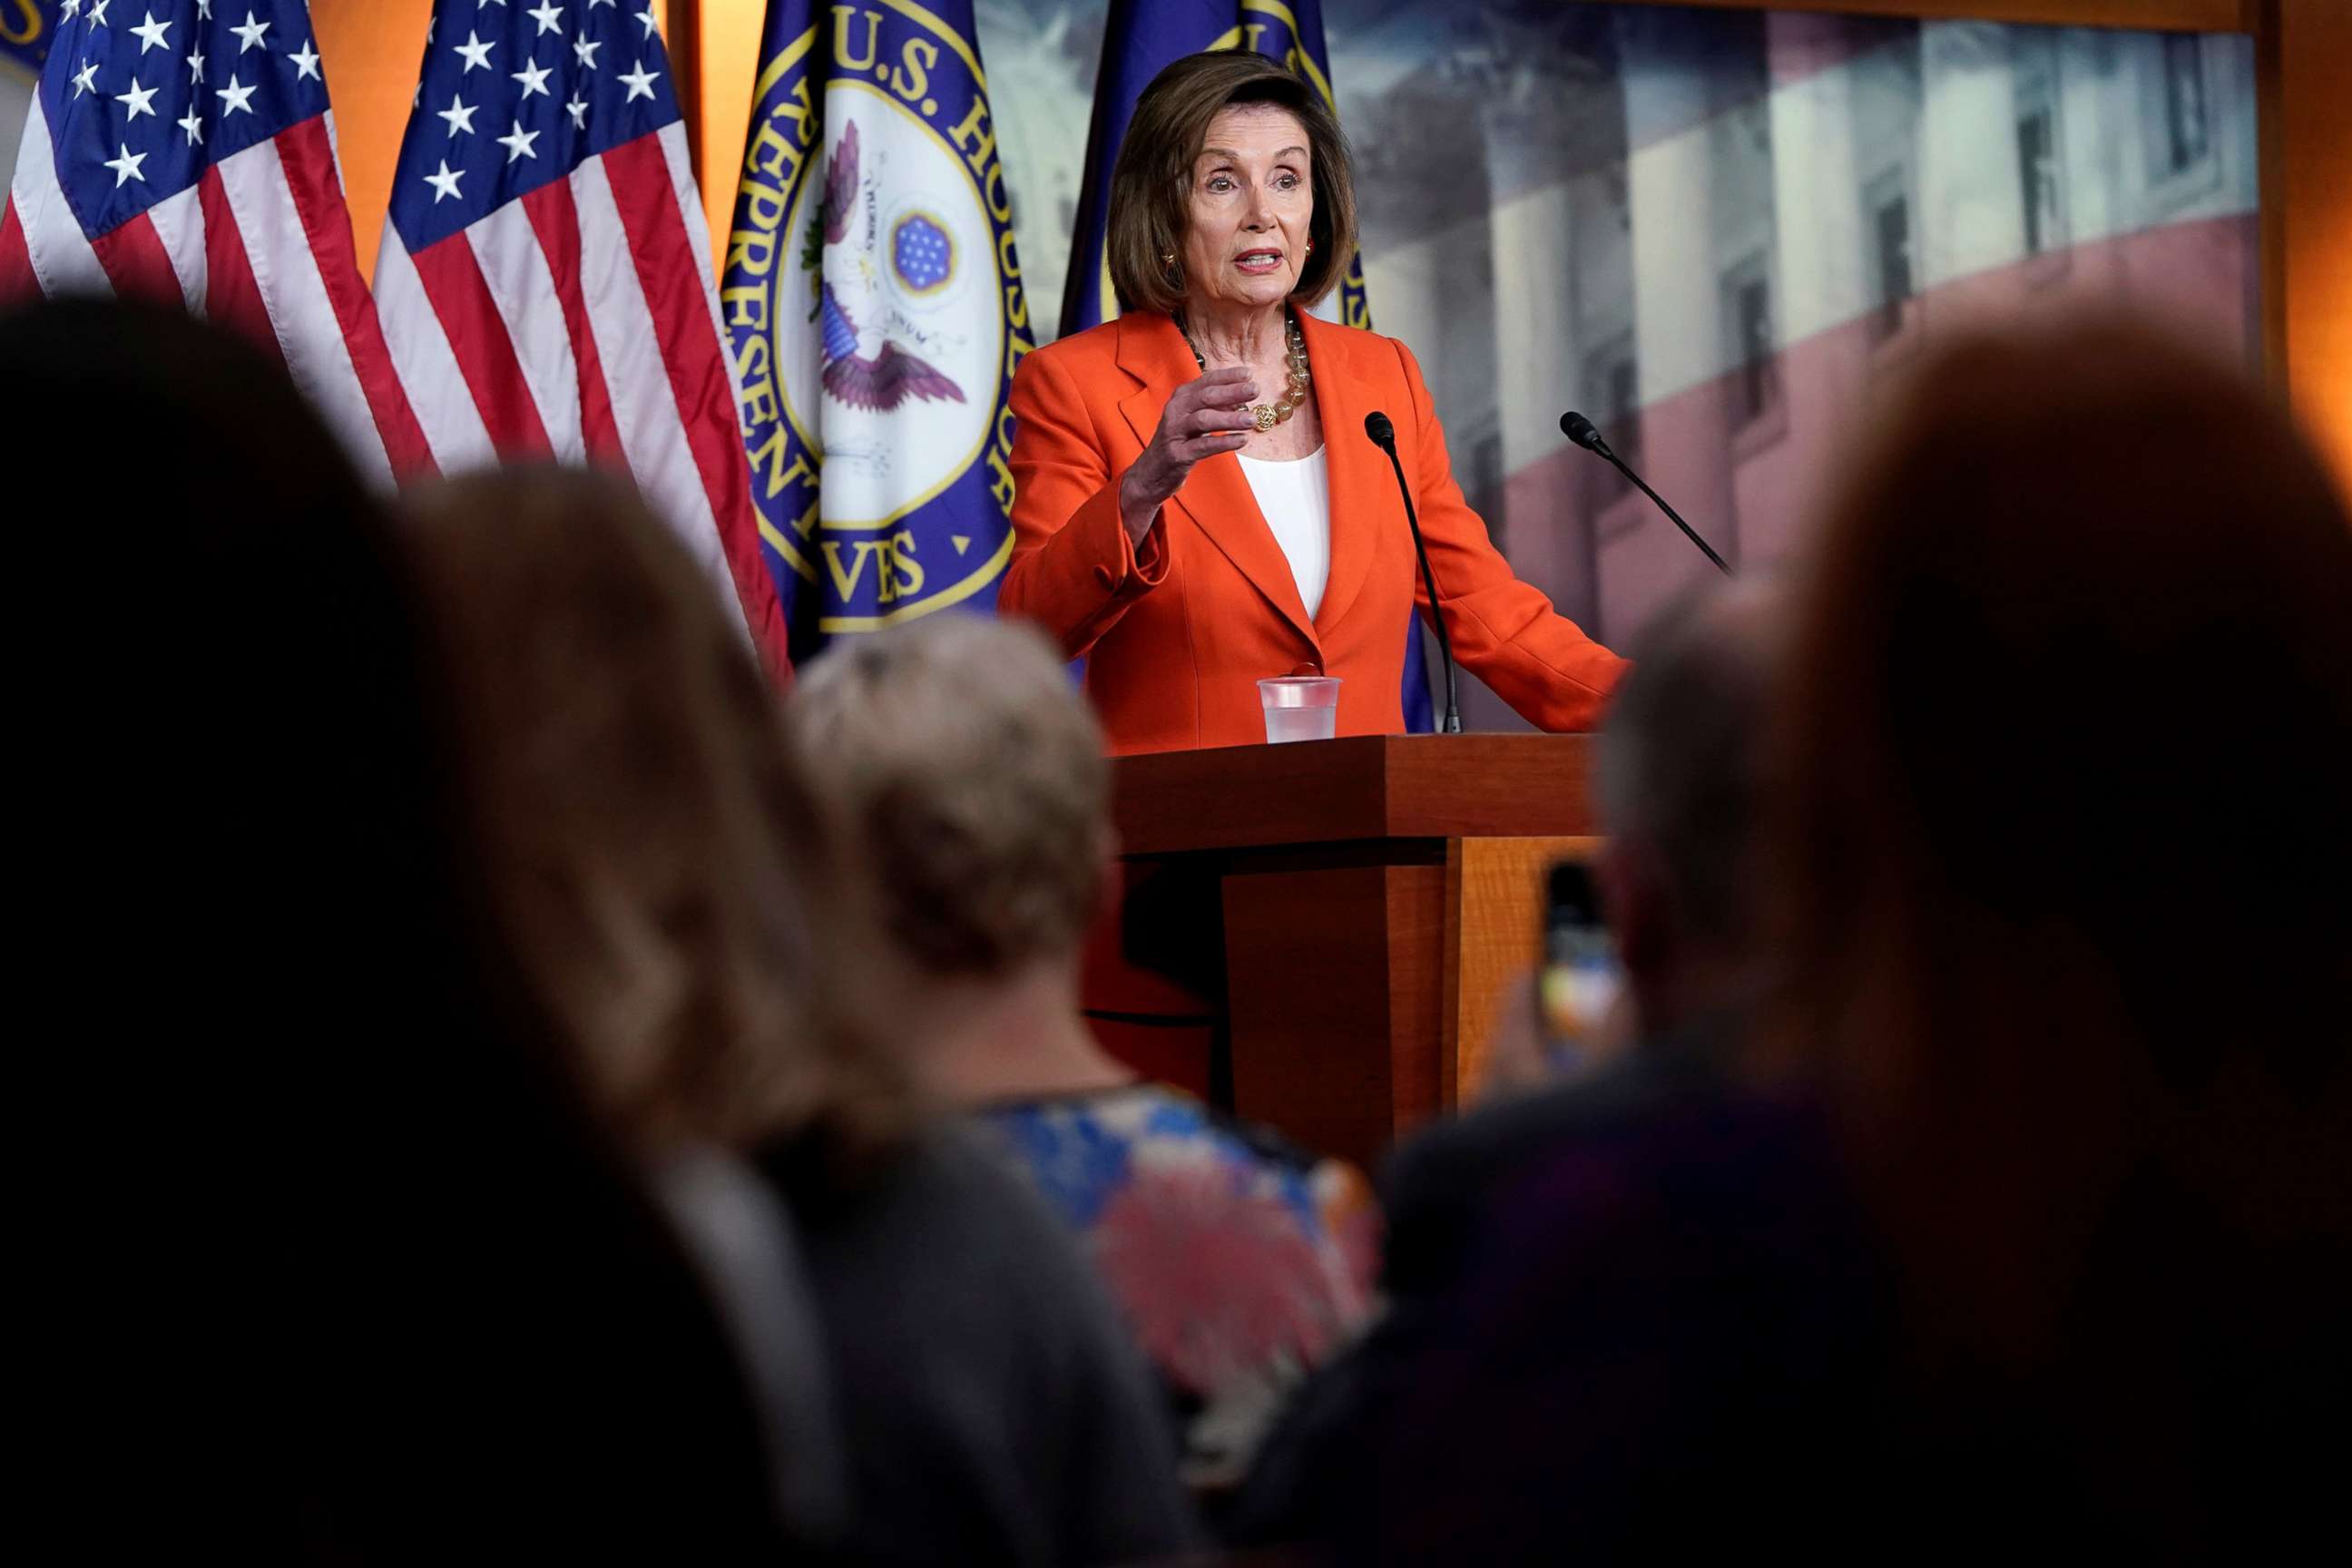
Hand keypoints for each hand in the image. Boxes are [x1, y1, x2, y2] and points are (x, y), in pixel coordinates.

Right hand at [1118, 364, 1257, 541]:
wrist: (1152, 472)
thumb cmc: (1177, 442)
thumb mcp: (1194, 419)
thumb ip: (1214, 407)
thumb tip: (1241, 399)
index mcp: (1181, 398)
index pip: (1206, 381)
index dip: (1227, 377)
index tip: (1249, 374)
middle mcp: (1175, 411)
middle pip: (1206, 396)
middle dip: (1232, 392)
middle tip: (1255, 390)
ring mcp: (1174, 432)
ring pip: (1204, 419)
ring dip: (1230, 418)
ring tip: (1252, 419)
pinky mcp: (1177, 454)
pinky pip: (1203, 446)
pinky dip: (1224, 442)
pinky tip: (1242, 440)